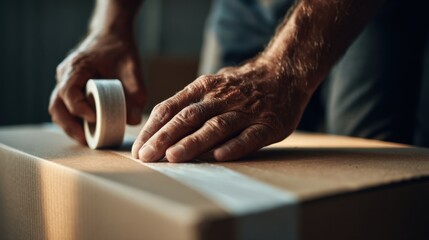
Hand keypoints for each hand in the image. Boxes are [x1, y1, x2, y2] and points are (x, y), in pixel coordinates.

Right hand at [49, 33, 145, 143]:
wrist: (112, 37)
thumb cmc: (121, 52)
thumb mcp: (134, 71)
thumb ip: (136, 95)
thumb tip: (133, 121)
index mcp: (77, 66)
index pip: (68, 91)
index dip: (79, 108)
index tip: (94, 119)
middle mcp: (65, 75)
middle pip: (57, 105)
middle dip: (70, 125)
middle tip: (87, 139)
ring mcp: (64, 82)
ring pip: (57, 109)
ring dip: (69, 126)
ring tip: (86, 140)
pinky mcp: (69, 89)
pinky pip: (64, 108)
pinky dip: (72, 122)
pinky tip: (86, 132)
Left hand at [132, 57, 310, 161]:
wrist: (285, 71)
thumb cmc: (242, 84)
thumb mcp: (213, 84)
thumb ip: (190, 102)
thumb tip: (159, 125)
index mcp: (205, 87)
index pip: (171, 107)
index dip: (153, 128)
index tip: (138, 147)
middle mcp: (222, 98)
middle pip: (189, 117)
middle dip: (165, 137)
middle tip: (146, 156)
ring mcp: (246, 111)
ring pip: (216, 126)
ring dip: (194, 142)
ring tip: (173, 157)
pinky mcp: (268, 125)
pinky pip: (249, 137)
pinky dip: (234, 146)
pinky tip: (219, 156)